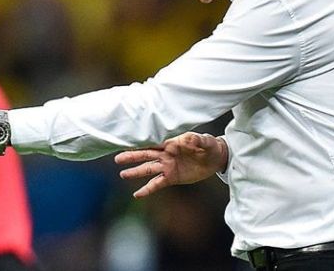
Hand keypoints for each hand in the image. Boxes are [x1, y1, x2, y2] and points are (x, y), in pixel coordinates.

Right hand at [114, 132, 228, 197]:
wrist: (215, 158)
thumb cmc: (209, 146)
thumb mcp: (205, 142)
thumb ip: (197, 140)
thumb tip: (189, 139)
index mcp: (171, 143)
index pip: (153, 142)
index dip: (141, 142)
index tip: (127, 142)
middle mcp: (166, 154)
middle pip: (145, 155)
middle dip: (132, 157)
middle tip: (117, 159)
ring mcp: (167, 166)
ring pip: (148, 169)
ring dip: (136, 172)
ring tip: (122, 174)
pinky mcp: (171, 178)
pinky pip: (156, 184)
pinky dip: (147, 189)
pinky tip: (137, 194)